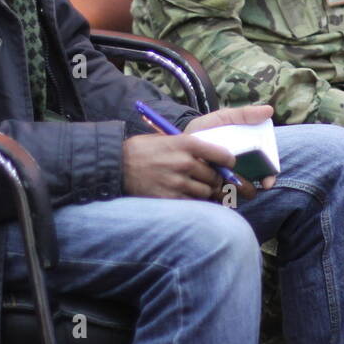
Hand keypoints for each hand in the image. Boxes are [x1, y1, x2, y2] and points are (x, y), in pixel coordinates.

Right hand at [123, 130, 242, 200]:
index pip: (222, 156)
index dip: (227, 162)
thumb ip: (191, 147)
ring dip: (205, 192)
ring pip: (206, 192)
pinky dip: (194, 202)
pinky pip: (193, 204)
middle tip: (209, 179)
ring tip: (195, 187)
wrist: (116, 165)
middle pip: (215, 177)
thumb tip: (214, 158)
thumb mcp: (168, 139)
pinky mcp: (169, 198)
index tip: (226, 165)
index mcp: (186, 144)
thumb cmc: (142, 150)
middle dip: (215, 179)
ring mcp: (177, 182)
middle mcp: (184, 162)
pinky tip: (187, 196)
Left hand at [185, 104, 277, 196]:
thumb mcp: (223, 118)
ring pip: (233, 195)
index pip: (264, 172)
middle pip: (249, 186)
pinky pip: (214, 200)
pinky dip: (215, 198)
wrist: (178, 140)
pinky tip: (211, 190)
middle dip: (249, 189)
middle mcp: (236, 173)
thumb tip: (269, 110)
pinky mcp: (205, 192)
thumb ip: (244, 114)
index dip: (269, 178)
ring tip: (222, 184)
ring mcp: (221, 184)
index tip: (267, 182)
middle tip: (243, 187)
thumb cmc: (205, 128)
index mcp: (247, 157)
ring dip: (231, 193)